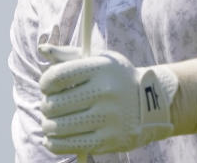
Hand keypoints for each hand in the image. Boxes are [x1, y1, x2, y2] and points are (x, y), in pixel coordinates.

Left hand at [37, 44, 176, 154]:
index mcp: (101, 68)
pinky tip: (52, 138)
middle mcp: (105, 92)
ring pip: (59, 127)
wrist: (153, 103)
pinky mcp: (108, 141)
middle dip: (46, 105)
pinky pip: (70, 145)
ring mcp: (108, 118)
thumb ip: (69, 55)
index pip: (57, 76)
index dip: (45, 83)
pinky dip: (54, 143)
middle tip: (49, 106)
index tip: (46, 87)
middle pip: (55, 104)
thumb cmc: (118, 78)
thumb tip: (42, 50)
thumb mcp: (100, 60)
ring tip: (50, 122)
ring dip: (48, 125)